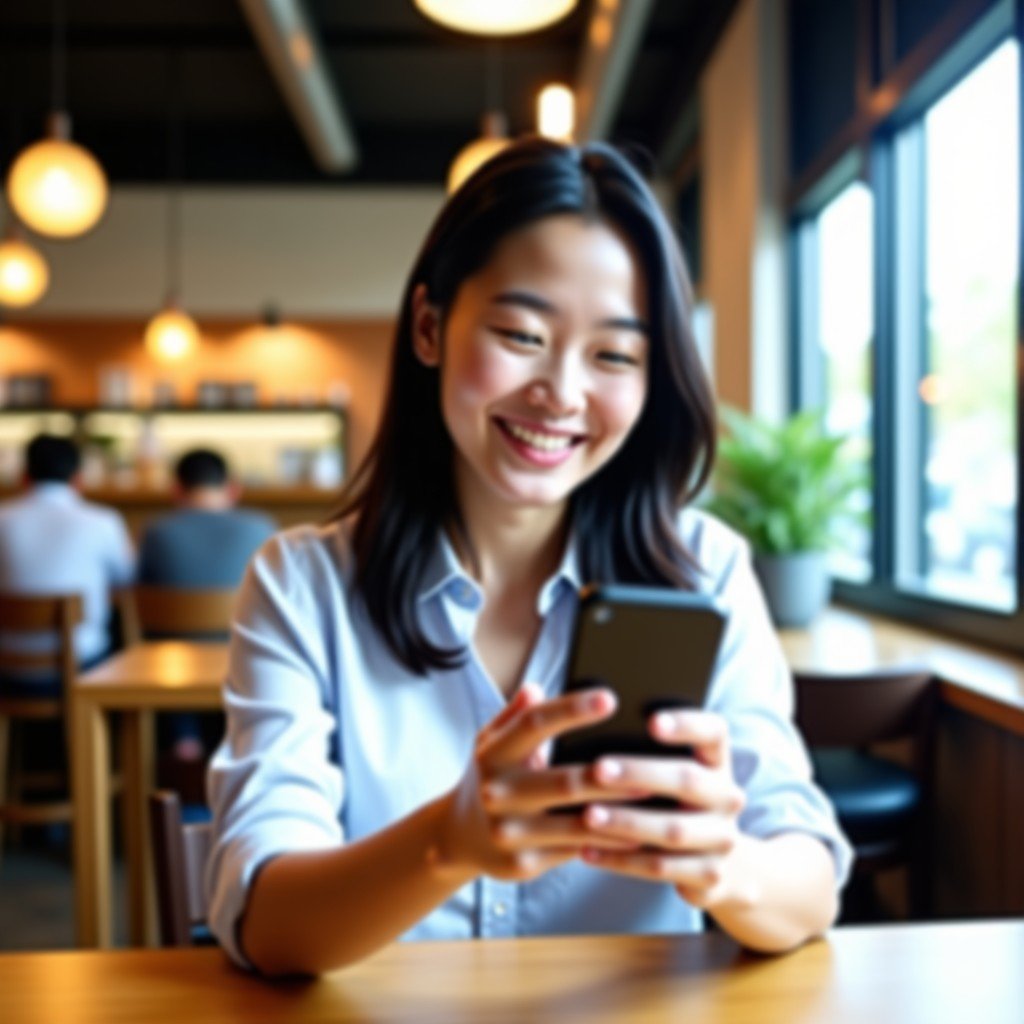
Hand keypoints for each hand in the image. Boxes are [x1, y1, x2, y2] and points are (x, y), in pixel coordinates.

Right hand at [433, 682, 645, 882]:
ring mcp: (510, 832)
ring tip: (652, 796)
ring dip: (617, 811)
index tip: (609, 699)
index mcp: (493, 753)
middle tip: (647, 761)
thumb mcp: (492, 741)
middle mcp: (498, 793)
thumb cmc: (489, 777)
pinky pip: (576, 851)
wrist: (459, 836)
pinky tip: (636, 832)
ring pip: (575, 824)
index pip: (534, 724)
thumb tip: (535, 689)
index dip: (573, 710)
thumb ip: (515, 715)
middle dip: (610, 774)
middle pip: (563, 782)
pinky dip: (608, 843)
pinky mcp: (524, 863)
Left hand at [578, 709, 753, 910]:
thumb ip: (645, 752)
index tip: (651, 720)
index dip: (686, 724)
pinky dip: (621, 860)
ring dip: (626, 823)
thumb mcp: (672, 772)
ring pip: (672, 831)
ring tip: (587, 815)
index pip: (713, 732)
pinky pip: (660, 867)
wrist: (721, 862)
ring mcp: (723, 838)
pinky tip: (588, 850)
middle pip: (687, 780)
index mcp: (718, 761)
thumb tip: (592, 730)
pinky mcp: (709, 875)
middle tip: (598, 769)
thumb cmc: (675, 800)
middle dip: (639, 774)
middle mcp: (727, 797)